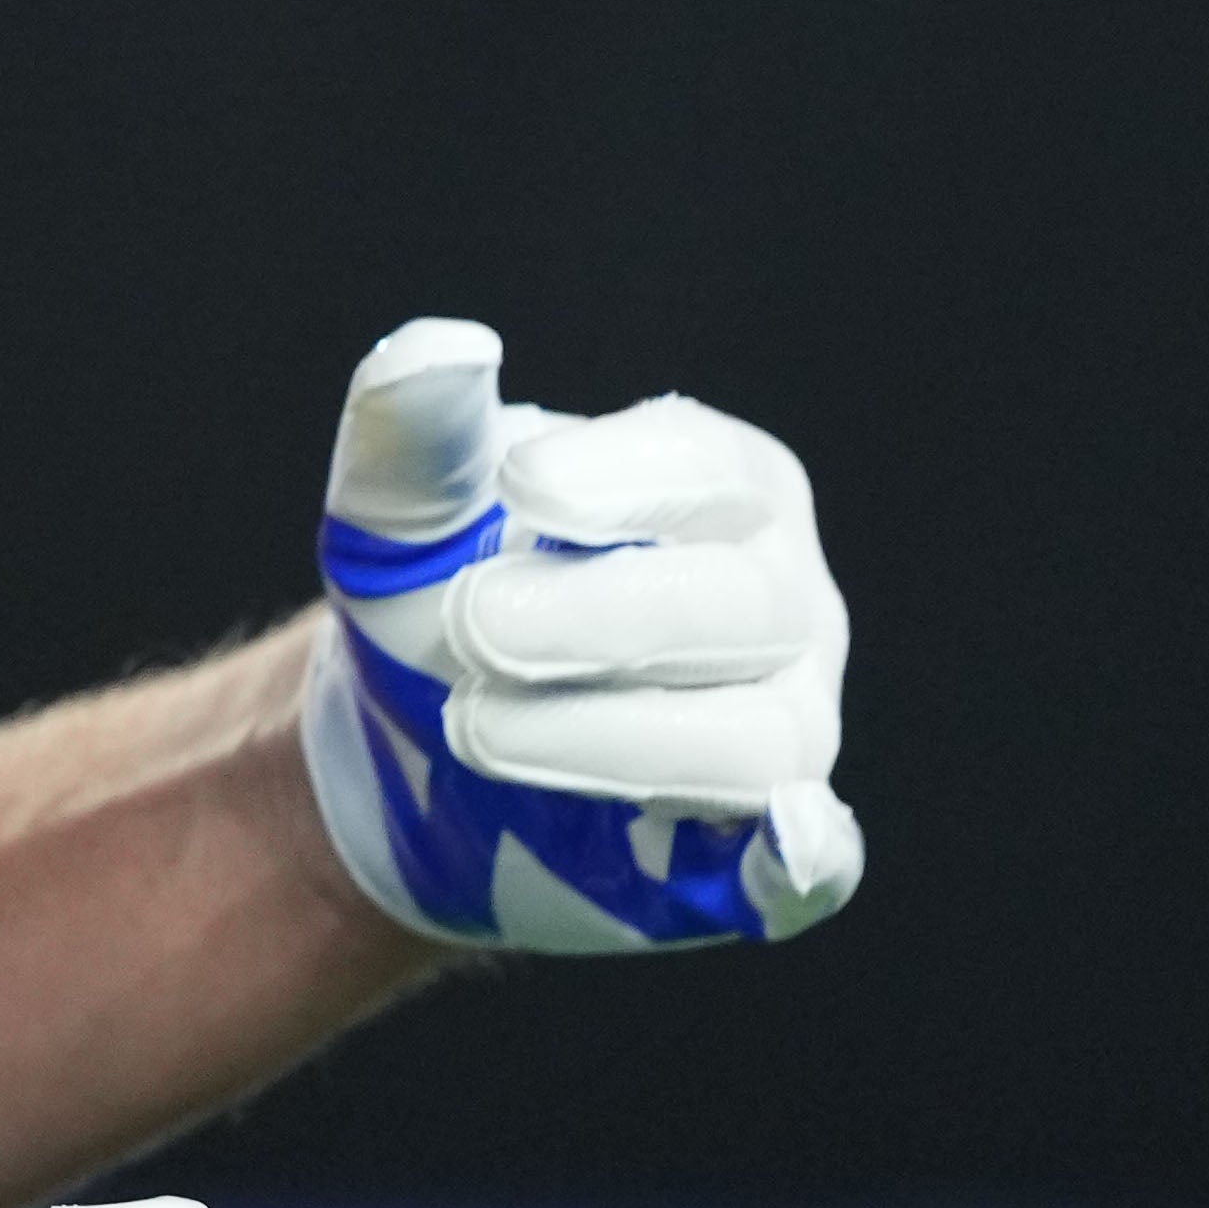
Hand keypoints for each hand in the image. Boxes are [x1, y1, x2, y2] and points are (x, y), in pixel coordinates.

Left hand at [296, 319, 862, 953]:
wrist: (405, 744)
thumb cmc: (435, 590)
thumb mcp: (400, 510)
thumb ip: (414, 433)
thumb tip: (445, 350)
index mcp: (725, 490)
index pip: (713, 472)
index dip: (626, 480)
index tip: (519, 489)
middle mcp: (780, 604)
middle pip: (743, 606)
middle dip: (601, 615)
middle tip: (465, 623)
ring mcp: (784, 727)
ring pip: (756, 741)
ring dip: (611, 736)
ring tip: (472, 726)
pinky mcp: (752, 852)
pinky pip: (809, 857)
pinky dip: (800, 853)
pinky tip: (778, 855)